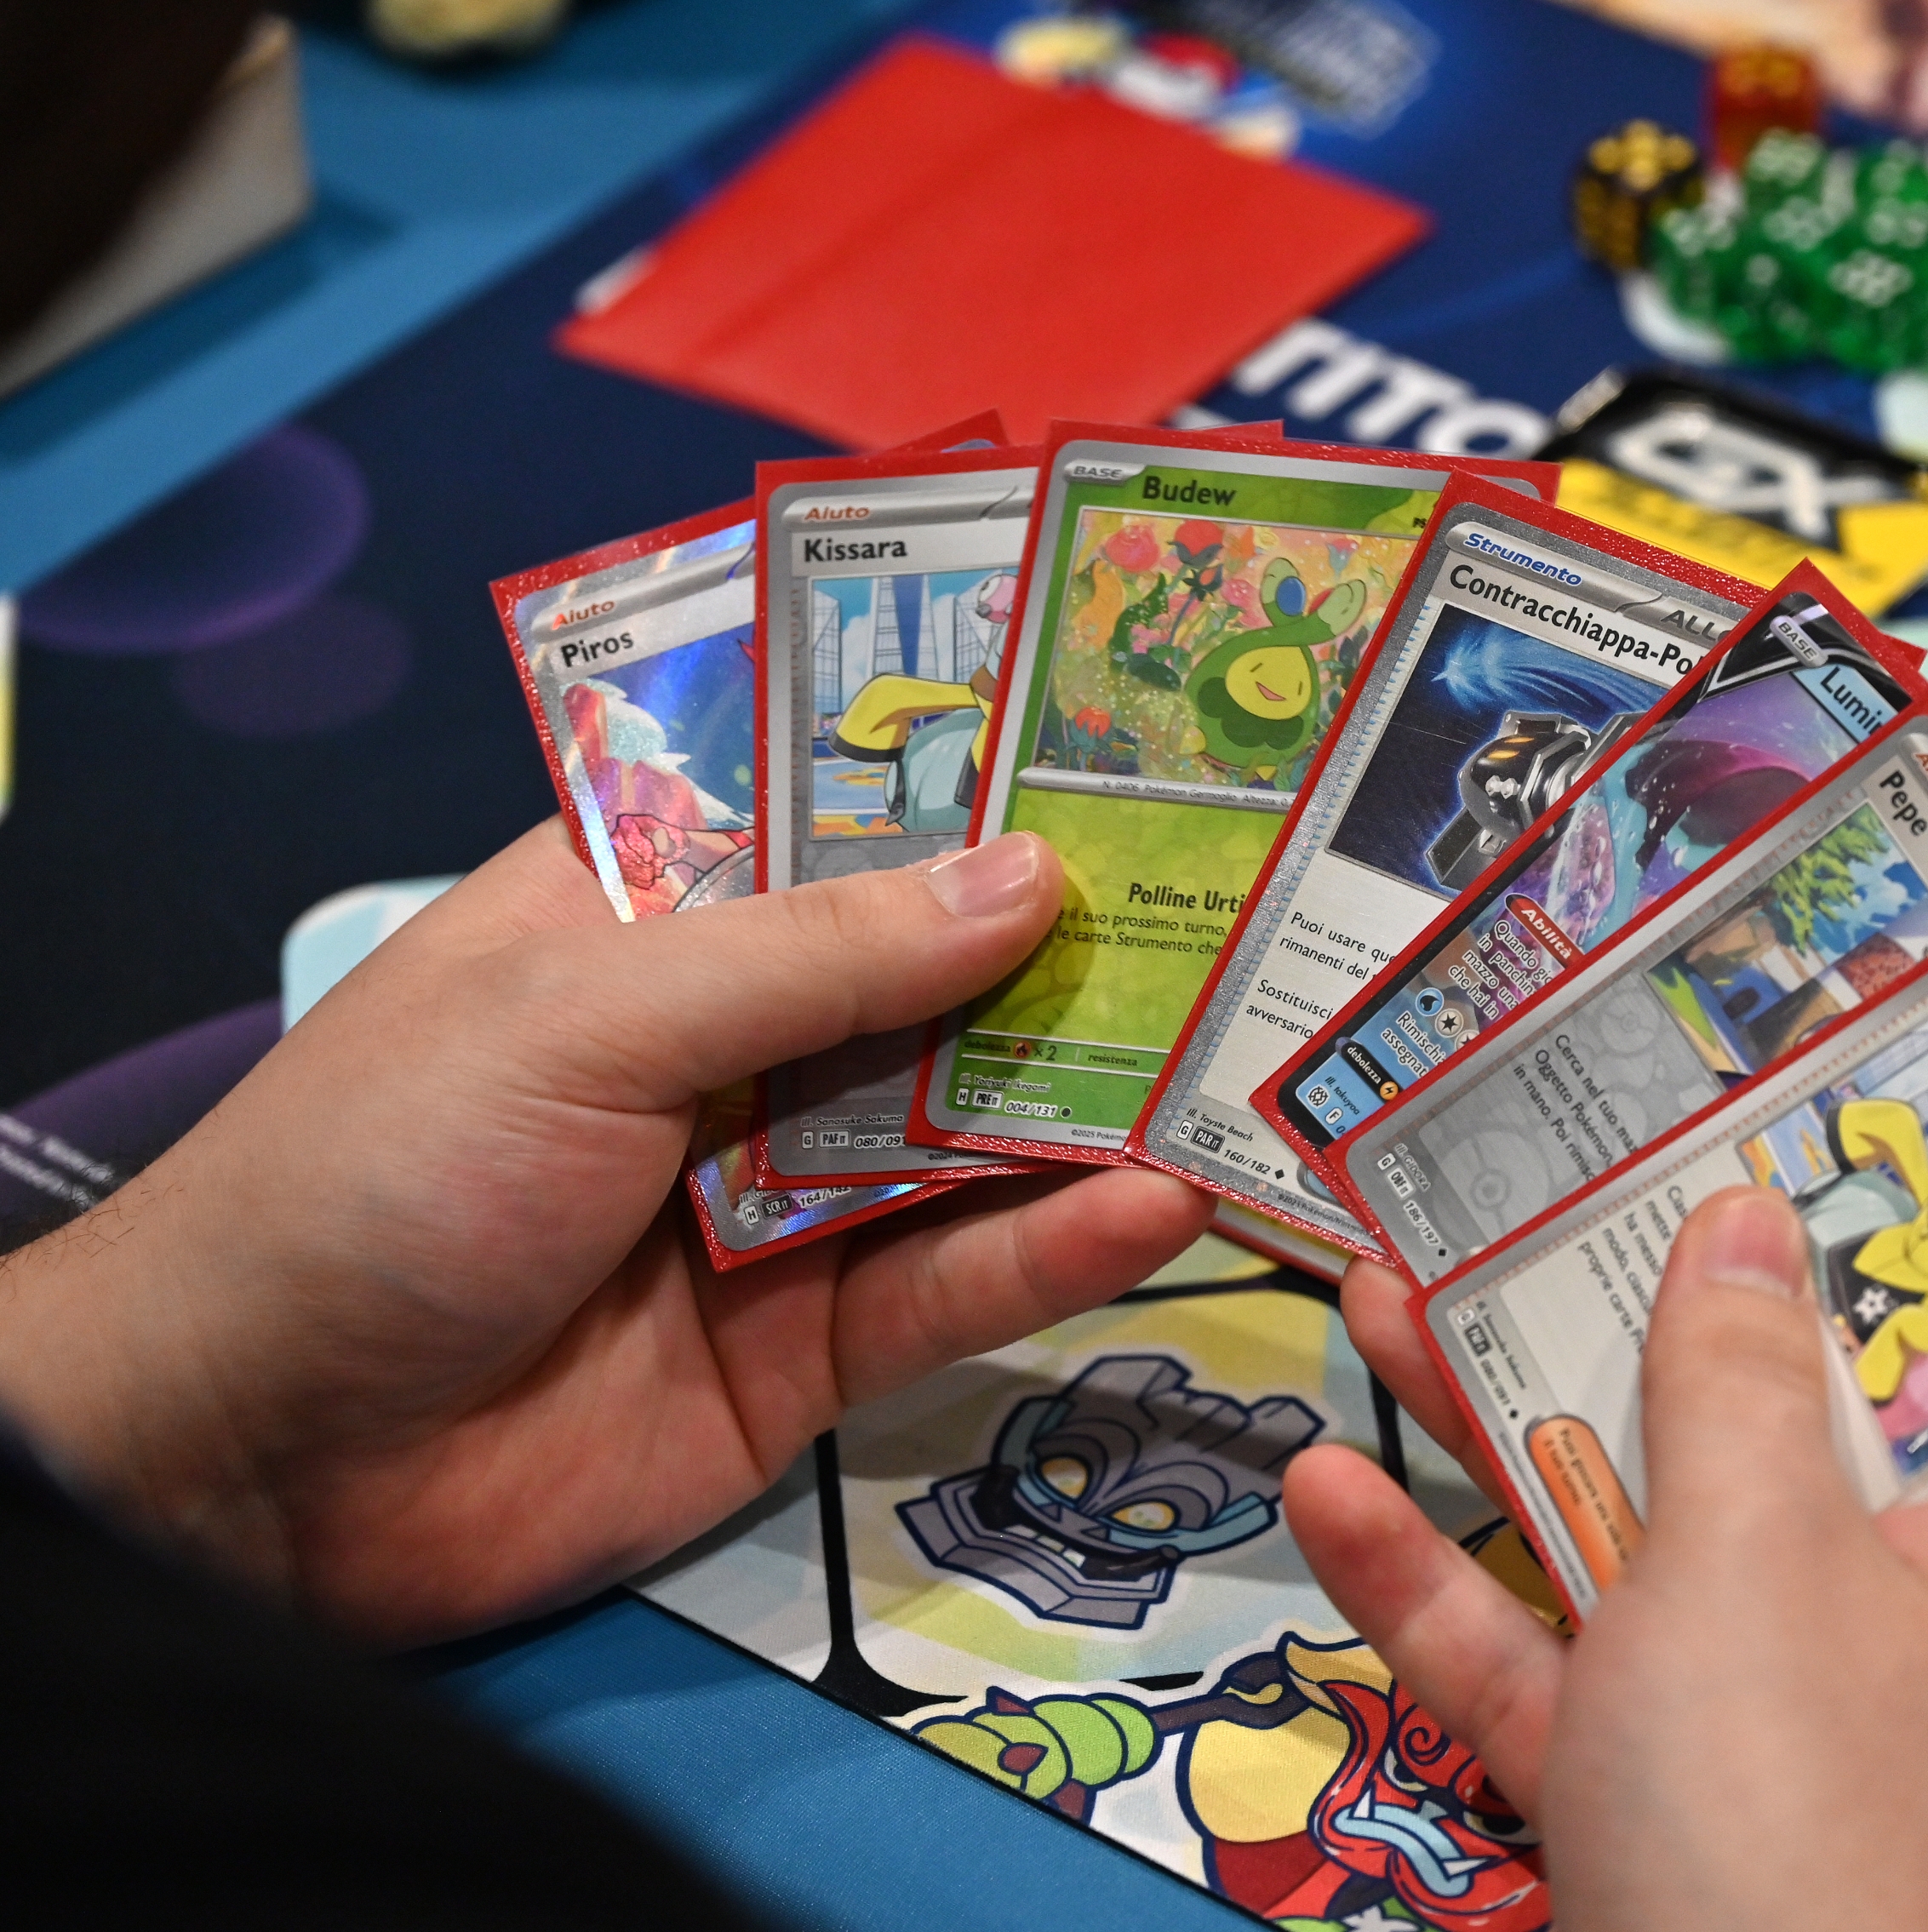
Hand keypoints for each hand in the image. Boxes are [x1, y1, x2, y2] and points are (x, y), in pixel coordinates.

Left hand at [0, 821, 1207, 1643]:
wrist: (252, 1469)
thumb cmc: (382, 1173)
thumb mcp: (587, 1012)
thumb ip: (818, 954)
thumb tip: (1033, 876)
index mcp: (650, 918)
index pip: (836, 817)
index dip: (971, 774)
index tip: (1133, 728)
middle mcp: (733, 1047)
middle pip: (938, 979)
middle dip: (1081, 942)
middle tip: (1257, 895)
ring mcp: (779, 1201)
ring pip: (974, 1134)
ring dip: (1101, 1100)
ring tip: (1252, 1050)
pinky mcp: (809, 1352)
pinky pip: (955, 1288)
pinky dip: (1055, 1248)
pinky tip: (1159, 1201)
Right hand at [1286, 1188, 1927, 1931]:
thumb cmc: (1796, 1820)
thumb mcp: (1760, 1553)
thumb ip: (1732, 1373)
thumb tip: (1747, 1215)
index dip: (1834, 1222)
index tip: (1734, 1112)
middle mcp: (1896, 1621)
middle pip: (1750, 1423)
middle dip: (1610, 1308)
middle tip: (1511, 1180)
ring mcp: (1765, 1720)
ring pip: (1628, 1534)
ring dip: (1496, 1423)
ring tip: (1374, 1286)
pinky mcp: (1652, 1802)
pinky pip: (1551, 1667)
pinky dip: (1447, 1590)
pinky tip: (1333, 1490)